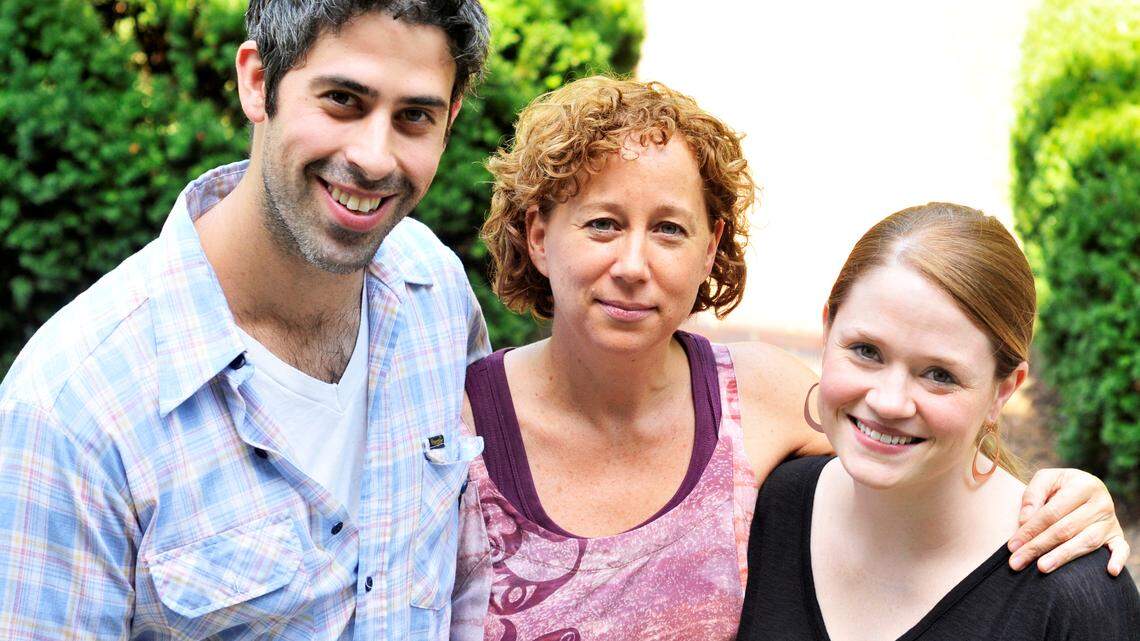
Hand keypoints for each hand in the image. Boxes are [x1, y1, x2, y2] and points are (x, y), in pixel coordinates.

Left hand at [1008, 467, 1129, 574]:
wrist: (1085, 487)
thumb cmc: (1060, 486)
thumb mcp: (1045, 479)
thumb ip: (1033, 496)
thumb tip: (1025, 521)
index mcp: (1083, 485)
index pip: (1051, 513)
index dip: (1030, 530)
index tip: (1012, 545)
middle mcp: (1101, 503)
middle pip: (1065, 530)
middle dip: (1038, 547)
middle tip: (1017, 562)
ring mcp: (1111, 520)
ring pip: (1086, 542)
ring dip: (1063, 557)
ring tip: (1042, 567)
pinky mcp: (1117, 535)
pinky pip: (1121, 549)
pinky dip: (1117, 560)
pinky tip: (1110, 572)